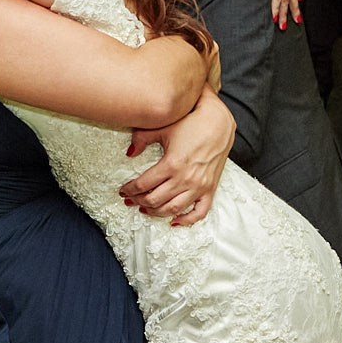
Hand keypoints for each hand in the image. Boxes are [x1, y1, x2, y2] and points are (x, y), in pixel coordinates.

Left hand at [119, 92, 235, 226]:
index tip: (123, 190)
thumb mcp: (162, 127)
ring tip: (146, 208)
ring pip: (172, 209)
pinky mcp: (210, 189)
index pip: (143, 185)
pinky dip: (186, 220)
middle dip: (138, 201)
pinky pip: (199, 212)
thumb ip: (142, 139)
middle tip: (131, 199)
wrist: (218, 121)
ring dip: (156, 212)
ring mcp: (199, 186)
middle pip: (154, 200)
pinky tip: (174, 221)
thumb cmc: (191, 122)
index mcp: (171, 164)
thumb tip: (130, 153)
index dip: (129, 190)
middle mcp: (185, 179)